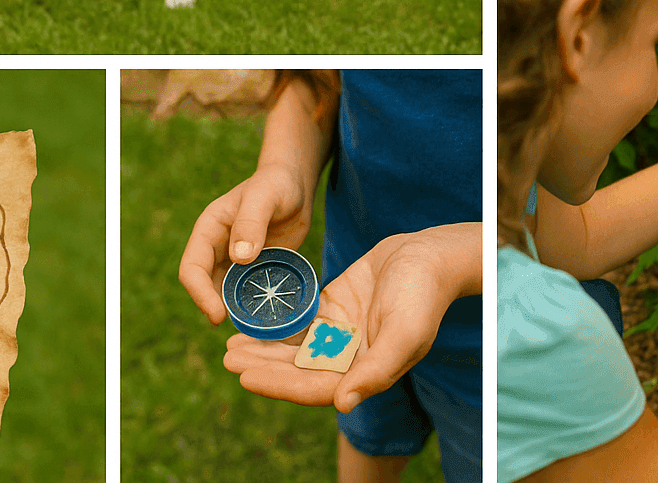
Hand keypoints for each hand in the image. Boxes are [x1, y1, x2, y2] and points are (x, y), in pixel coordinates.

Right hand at [178, 164, 313, 324]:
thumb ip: (251, 222)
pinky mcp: (254, 269)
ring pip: (226, 293)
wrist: (294, 186)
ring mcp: (235, 261)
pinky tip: (269, 315)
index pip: (192, 267)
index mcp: (209, 230)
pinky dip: (254, 305)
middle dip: (217, 308)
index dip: (199, 293)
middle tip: (240, 327)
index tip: (217, 315)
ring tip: (255, 325)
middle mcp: (217, 249)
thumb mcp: (264, 197)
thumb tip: (238, 257)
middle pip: (205, 286)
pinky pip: (248, 292)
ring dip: (236, 310)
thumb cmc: (276, 184)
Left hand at [223, 223, 477, 412]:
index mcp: (366, 371)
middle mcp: (350, 358)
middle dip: (263, 367)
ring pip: (295, 347)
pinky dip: (278, 323)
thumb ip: (376, 370)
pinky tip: (254, 318)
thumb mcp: (405, 332)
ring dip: (265, 348)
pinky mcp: (335, 308)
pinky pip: (300, 320)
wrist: (430, 254)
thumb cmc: (422, 294)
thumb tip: (343, 403)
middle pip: (298, 370)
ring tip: (232, 345)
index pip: (314, 387)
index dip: (279, 386)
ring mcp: (341, 333)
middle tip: (227, 359)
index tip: (245, 377)